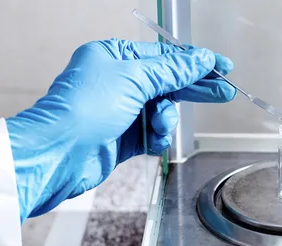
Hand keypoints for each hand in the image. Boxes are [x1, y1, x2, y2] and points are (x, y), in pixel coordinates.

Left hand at [6, 39, 234, 220]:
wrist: (59, 154)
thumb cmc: (83, 109)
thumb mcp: (134, 79)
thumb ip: (172, 70)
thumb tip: (201, 59)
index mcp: (114, 56)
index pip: (164, 56)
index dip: (195, 62)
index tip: (221, 67)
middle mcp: (117, 80)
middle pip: (168, 82)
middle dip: (193, 89)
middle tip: (223, 92)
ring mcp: (120, 110)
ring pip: (163, 111)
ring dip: (166, 119)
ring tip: (159, 124)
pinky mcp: (122, 137)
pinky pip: (153, 134)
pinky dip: (157, 136)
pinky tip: (152, 139)